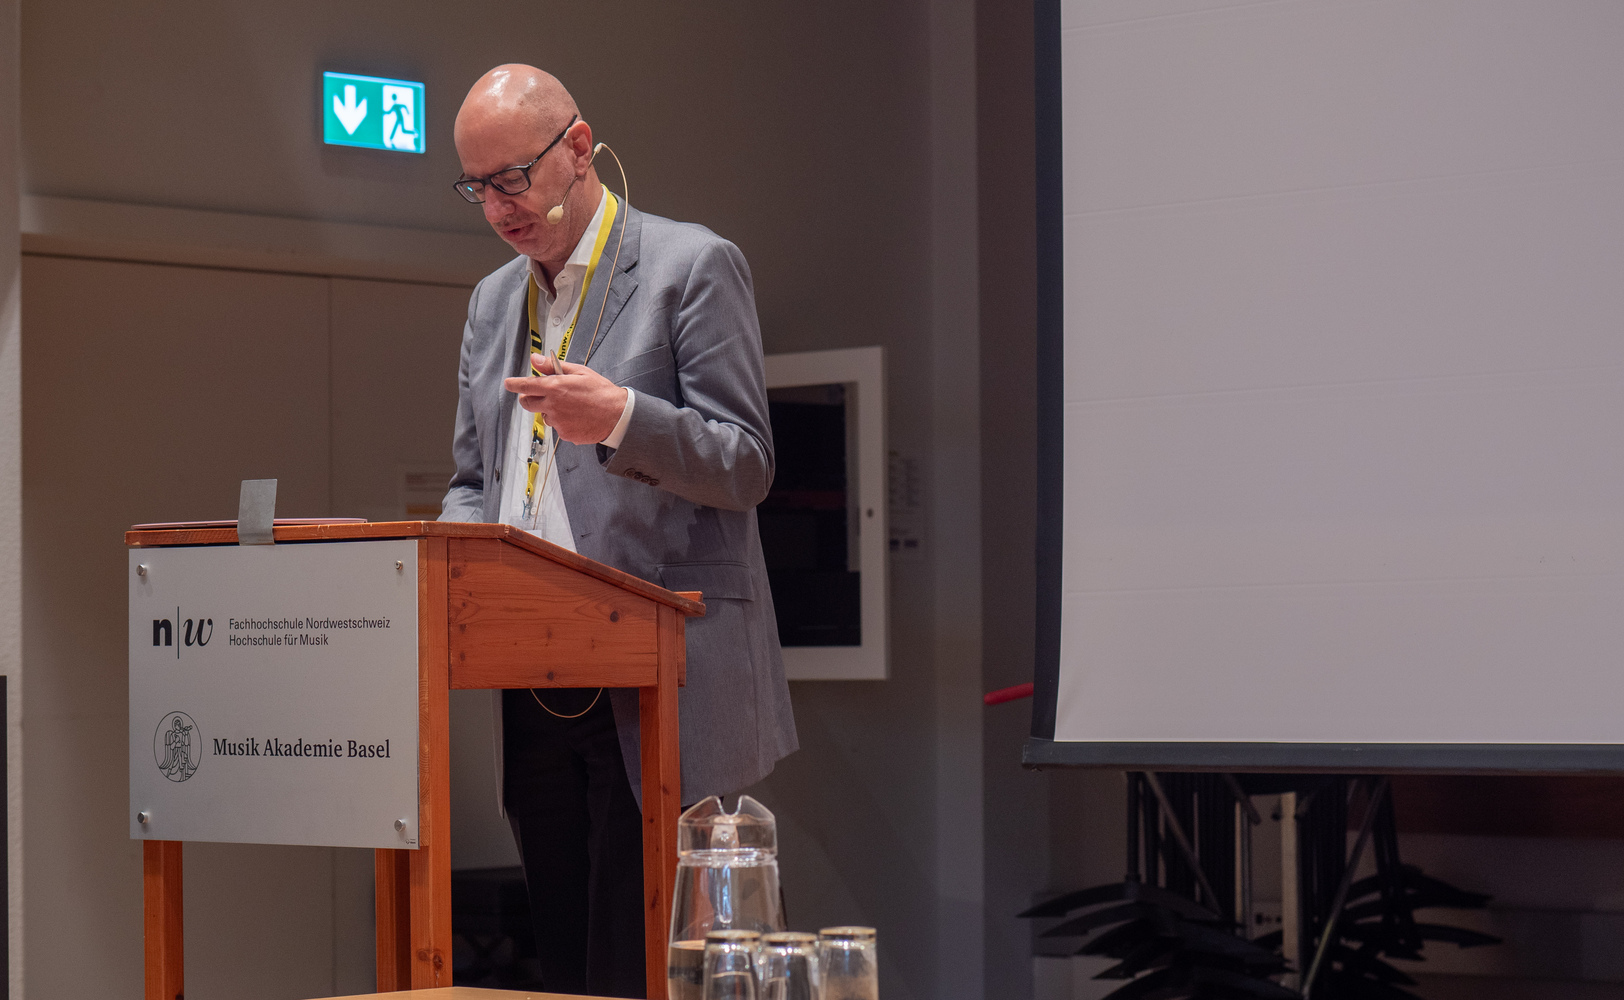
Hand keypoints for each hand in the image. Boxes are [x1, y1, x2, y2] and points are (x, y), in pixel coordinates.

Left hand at [503, 354, 628, 444]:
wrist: (617, 416)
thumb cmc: (601, 392)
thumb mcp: (579, 372)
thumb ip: (553, 366)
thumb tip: (536, 359)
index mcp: (555, 387)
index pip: (526, 386)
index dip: (515, 384)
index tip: (509, 383)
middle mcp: (553, 405)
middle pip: (527, 403)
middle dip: (529, 398)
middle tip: (541, 394)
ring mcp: (558, 422)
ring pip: (545, 415)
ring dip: (551, 410)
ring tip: (572, 406)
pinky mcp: (564, 434)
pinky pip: (557, 426)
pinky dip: (564, 422)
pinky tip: (578, 417)